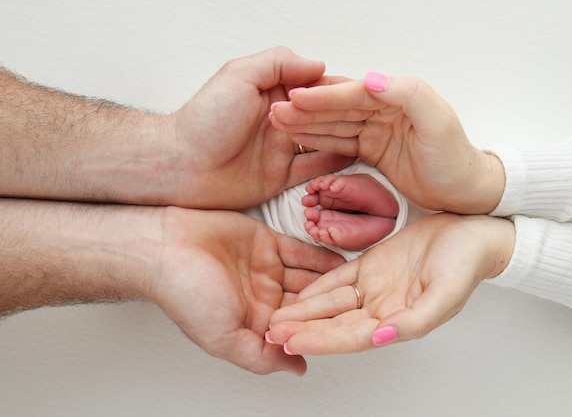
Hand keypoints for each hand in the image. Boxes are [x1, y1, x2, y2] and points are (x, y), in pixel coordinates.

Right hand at [151, 208, 345, 373]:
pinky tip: (343, 258)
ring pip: (308, 277)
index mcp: (256, 323)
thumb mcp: (224, 338)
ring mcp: (267, 269)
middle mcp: (264, 298)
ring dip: (331, 280)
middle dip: (332, 305)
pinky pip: (302, 251)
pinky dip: (321, 255)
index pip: (298, 330)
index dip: (322, 330)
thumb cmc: (186, 293)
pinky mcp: (267, 243)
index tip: (351, 329)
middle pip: (307, 303)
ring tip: (362, 282)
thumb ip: (261, 357)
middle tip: (364, 303)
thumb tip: (298, 369)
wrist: (165, 247)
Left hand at [166, 46, 353, 208]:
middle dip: (343, 113)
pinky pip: (313, 168)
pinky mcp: (281, 176)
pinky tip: (352, 157)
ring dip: (342, 136)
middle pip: (321, 114)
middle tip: (369, 115)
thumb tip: (317, 64)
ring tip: (368, 134)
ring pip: (322, 140)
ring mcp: (282, 148)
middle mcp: (280, 119)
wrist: (180, 166)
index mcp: (272, 91)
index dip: (335, 88)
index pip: (313, 86)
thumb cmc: (204, 120)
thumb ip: (278, 64)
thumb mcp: (239, 75)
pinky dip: (333, 163)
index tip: (359, 90)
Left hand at [266, 213, 514, 354]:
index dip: (321, 341)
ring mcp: (374, 288)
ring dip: (304, 312)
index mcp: (398, 322)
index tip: (291, 342)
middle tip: (270, 333)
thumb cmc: (466, 263)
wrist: (471, 230)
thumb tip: (382, 338)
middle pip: (334, 324)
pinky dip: (317, 287)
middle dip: (303, 330)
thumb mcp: (446, 292)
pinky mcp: (371, 265)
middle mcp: (382, 309)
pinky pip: (338, 279)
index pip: (351, 337)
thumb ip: (415, 319)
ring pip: (332, 304)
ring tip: (276, 318)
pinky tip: (297, 295)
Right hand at [269, 73, 504, 213]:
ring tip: (279, 121)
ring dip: (307, 123)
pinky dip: (319, 140)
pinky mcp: (373, 150)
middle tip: (276, 110)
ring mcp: (377, 130)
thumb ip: (408, 95)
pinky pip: (340, 142)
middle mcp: (385, 110)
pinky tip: (300, 138)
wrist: (465, 191)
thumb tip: (372, 80)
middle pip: (338, 107)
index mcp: (399, 97)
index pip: (354, 93)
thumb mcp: (437, 123)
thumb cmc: (455, 159)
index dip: (324, 96)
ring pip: (335, 124)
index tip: (296, 98)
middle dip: (306, 109)